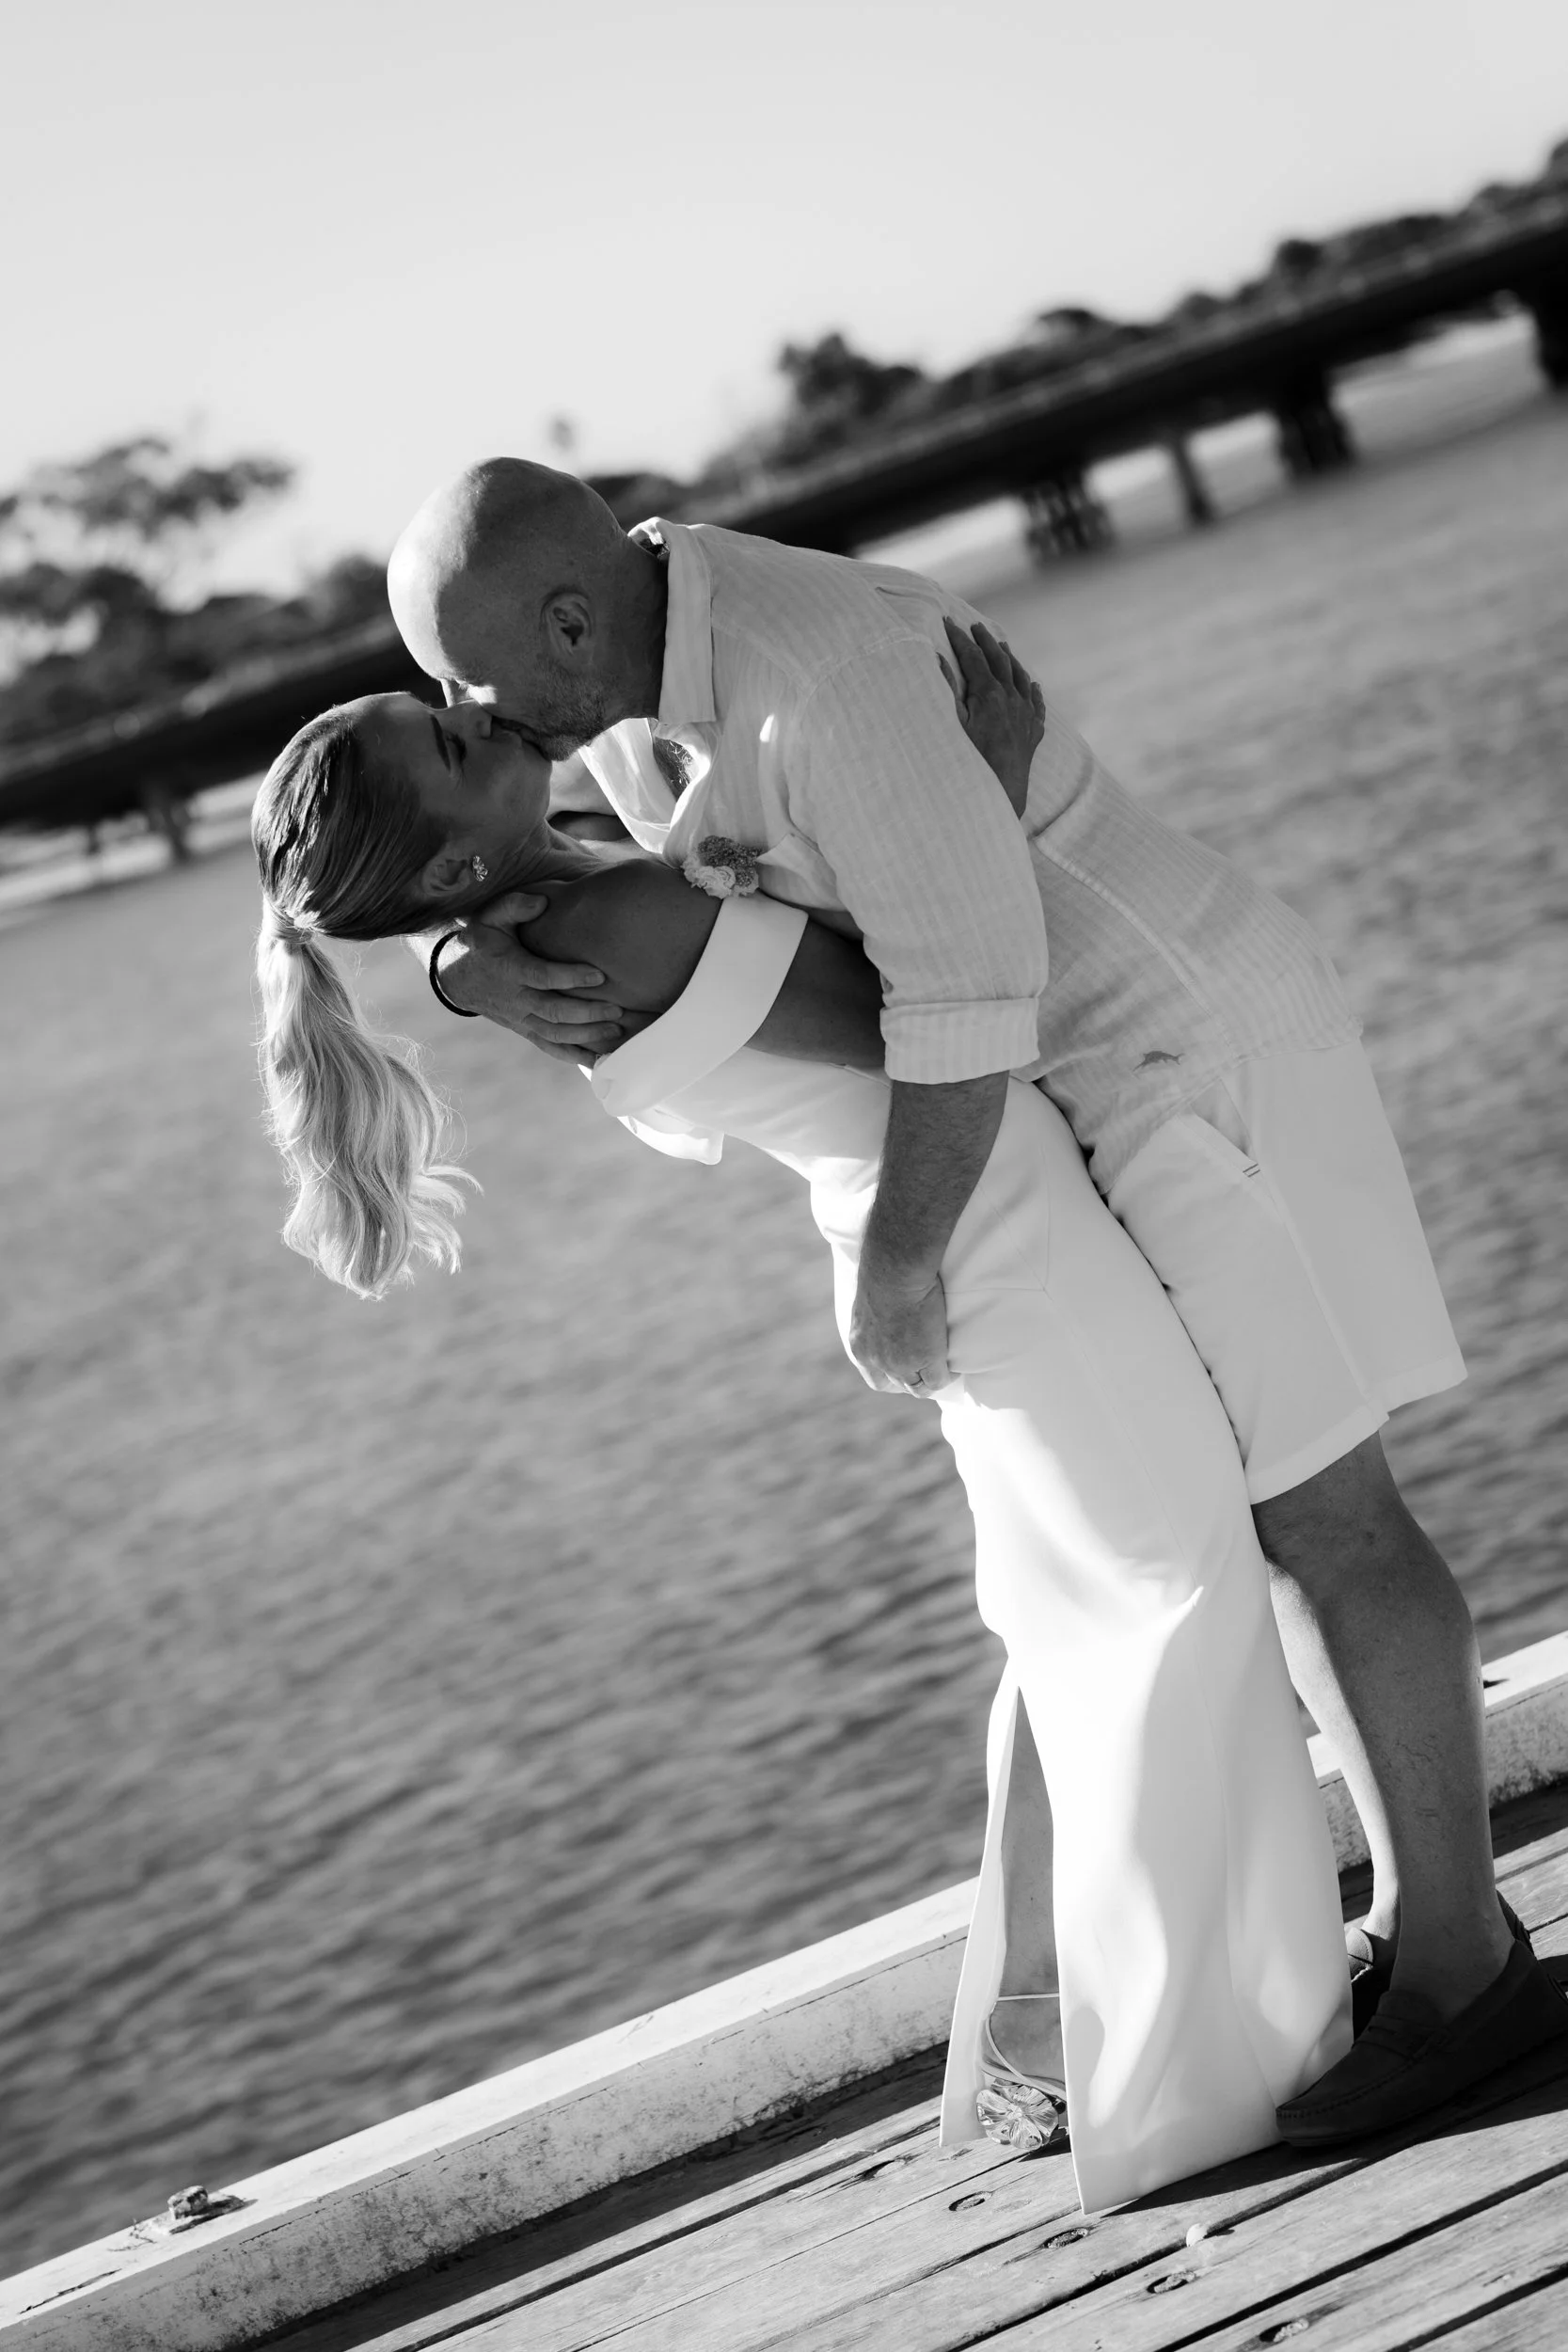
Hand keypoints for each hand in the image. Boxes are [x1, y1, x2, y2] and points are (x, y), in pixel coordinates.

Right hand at [433, 890, 628, 1061]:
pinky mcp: (525, 1030)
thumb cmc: (484, 940)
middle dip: (587, 1013)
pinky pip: (549, 1047)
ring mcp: (521, 1018)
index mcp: (510, 969)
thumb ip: (515, 905)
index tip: (600, 975)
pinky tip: (599, 1060)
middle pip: (554, 1012)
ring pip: (554, 1034)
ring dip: (586, 1035)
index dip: (570, 977)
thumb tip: (542, 902)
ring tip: (617, 1031)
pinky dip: (573, 1056)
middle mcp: (516, 999)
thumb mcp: (491, 916)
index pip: (542, 977)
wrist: (459, 977)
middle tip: (618, 1010)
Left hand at [848, 1266, 950, 1395]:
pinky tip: (955, 1366)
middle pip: (897, 1385)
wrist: (894, 1270)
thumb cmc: (883, 1272)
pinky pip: (939, 1380)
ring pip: (919, 1388)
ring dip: (930, 1380)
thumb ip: (876, 1316)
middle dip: (912, 1381)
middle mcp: (876, 1360)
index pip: (875, 1377)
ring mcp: (900, 1362)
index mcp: (860, 1346)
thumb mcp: (870, 1300)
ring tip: (944, 1369)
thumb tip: (888, 1311)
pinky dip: (949, 1376)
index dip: (892, 1378)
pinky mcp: (925, 1358)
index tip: (905, 1370)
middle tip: (927, 1372)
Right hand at [940, 618, 1045, 817]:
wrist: (1000, 794)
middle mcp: (1012, 699)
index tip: (949, 622)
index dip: (960, 639)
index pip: (973, 657)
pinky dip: (1034, 691)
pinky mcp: (1034, 733)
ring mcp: (1026, 715)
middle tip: (975, 626)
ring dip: (1010, 660)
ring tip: (1002, 646)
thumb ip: (947, 689)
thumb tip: (937, 658)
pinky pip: (1037, 705)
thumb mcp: (952, 724)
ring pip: (1021, 678)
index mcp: (989, 694)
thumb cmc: (969, 761)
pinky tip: (1034, 685)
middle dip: (986, 641)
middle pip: (999, 660)